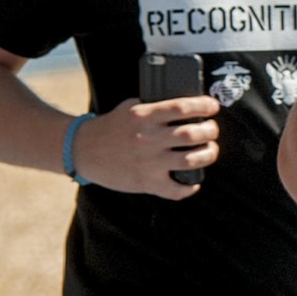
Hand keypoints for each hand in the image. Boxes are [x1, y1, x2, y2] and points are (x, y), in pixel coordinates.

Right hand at [71, 95, 219, 198]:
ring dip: (208, 155)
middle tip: (212, 130)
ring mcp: (148, 162)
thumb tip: (184, 105)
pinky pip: (175, 190)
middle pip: (192, 134)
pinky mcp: (146, 182)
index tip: (213, 106)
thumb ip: (153, 106)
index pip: (182, 107)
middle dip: (210, 131)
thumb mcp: (129, 107)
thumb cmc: (110, 127)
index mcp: (144, 116)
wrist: (83, 150)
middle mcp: (148, 139)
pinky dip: (189, 187)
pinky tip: (193, 182)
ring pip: (191, 160)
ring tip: (210, 150)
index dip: (203, 105)